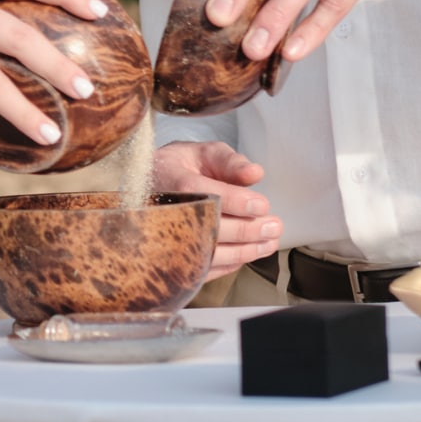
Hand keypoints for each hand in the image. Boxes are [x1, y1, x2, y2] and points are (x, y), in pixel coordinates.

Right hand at [152, 138, 282, 277]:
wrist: (145, 186)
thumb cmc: (179, 167)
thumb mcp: (203, 152)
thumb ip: (230, 161)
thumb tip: (255, 173)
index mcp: (175, 183)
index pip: (208, 197)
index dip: (238, 203)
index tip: (263, 205)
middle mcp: (168, 214)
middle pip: (211, 228)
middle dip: (247, 230)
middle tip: (274, 227)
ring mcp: (168, 239)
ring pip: (208, 254)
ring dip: (244, 251)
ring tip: (269, 244)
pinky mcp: (172, 258)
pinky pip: (202, 269)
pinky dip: (228, 264)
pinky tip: (248, 255)